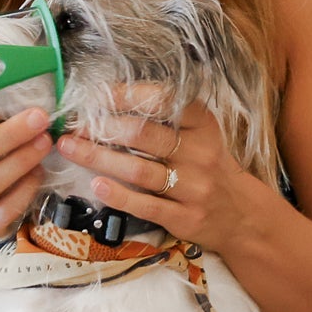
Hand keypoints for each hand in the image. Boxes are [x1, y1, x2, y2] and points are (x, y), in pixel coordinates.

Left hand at [53, 85, 261, 253]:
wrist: (242, 215)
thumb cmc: (208, 166)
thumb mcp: (200, 134)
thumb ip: (165, 117)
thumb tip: (109, 96)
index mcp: (202, 125)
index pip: (163, 100)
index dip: (124, 95)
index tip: (93, 94)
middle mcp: (200, 153)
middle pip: (142, 134)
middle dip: (101, 127)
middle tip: (70, 124)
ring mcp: (193, 187)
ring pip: (138, 169)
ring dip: (98, 157)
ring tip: (69, 148)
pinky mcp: (184, 217)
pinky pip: (145, 204)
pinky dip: (118, 194)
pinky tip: (96, 184)